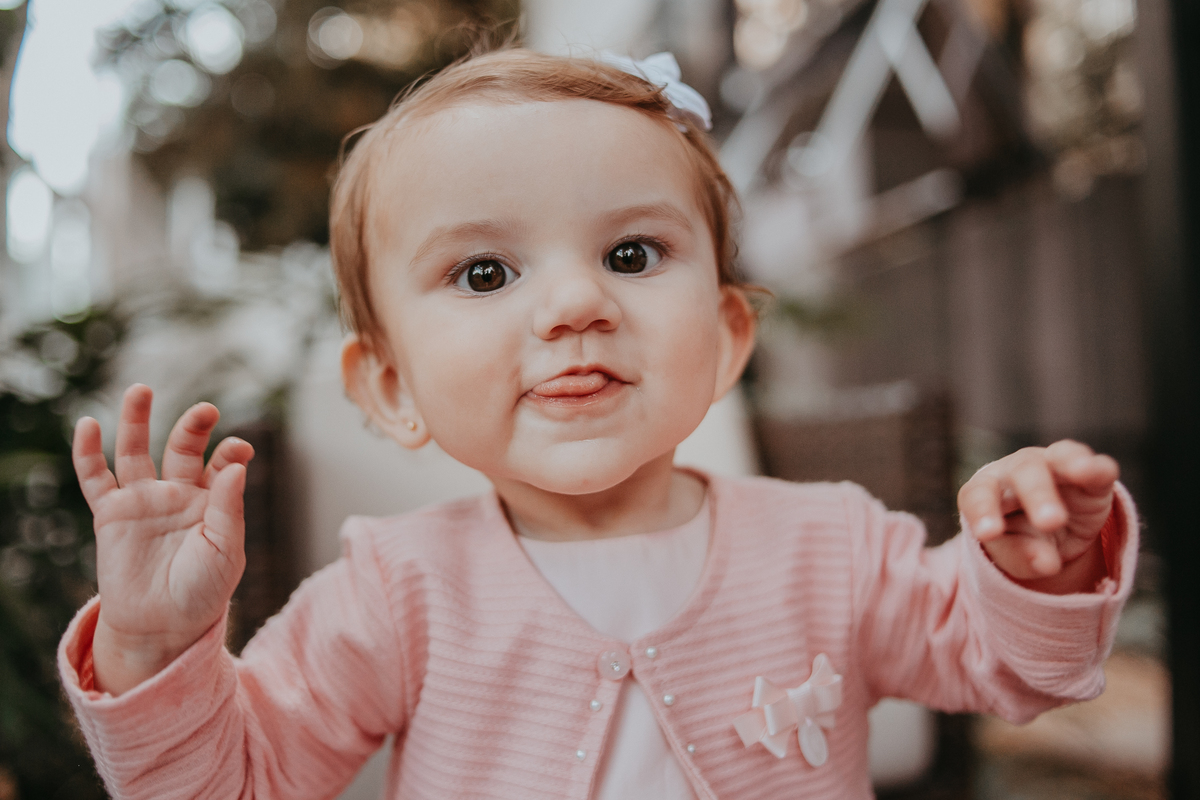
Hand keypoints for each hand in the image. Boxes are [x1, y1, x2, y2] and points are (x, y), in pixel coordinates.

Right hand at [72, 384, 253, 693]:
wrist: (162, 627)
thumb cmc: (202, 591)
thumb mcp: (225, 550)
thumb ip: (229, 508)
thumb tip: (235, 465)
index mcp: (212, 500)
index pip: (222, 462)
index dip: (230, 451)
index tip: (240, 447)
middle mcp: (177, 493)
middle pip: (181, 447)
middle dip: (192, 427)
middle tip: (205, 409)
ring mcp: (143, 500)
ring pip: (135, 451)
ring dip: (136, 420)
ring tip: (140, 389)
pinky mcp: (111, 514)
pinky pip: (96, 478)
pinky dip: (88, 452)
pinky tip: (87, 425)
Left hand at [957, 440, 1117, 593]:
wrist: (1051, 530)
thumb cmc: (1018, 536)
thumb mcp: (1012, 554)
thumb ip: (1022, 556)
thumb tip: (1048, 564)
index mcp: (987, 487)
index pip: (978, 493)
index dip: (983, 511)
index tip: (988, 534)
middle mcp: (1018, 468)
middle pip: (1023, 472)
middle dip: (1037, 495)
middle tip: (1050, 522)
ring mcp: (1055, 465)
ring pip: (1060, 458)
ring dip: (1071, 465)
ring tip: (1081, 472)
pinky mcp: (1091, 474)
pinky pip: (1097, 466)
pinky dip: (1099, 467)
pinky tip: (1100, 471)